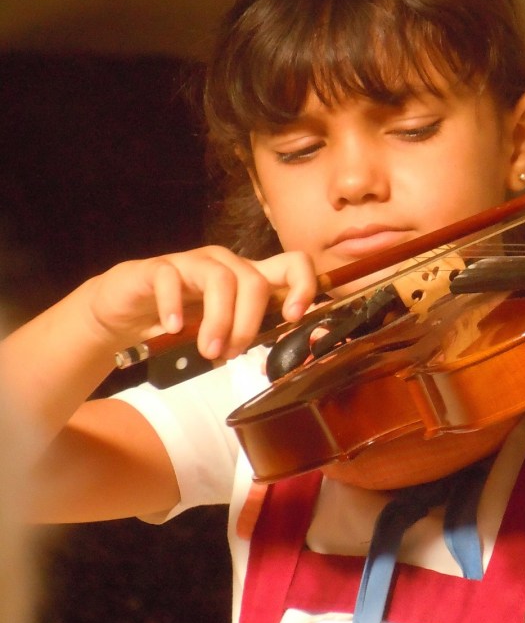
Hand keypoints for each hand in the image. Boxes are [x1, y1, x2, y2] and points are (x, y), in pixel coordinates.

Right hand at [85, 245, 317, 360]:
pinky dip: (175, 306)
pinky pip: (171, 278)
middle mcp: (225, 265)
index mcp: (248, 279)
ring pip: (220, 279)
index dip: (303, 285)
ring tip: (208, 351)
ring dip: (219, 320)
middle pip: (255, 280)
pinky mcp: (157, 268)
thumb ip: (243, 337)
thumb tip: (268, 358)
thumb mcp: (219, 333)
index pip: (292, 265)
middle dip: (249, 323)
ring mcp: (191, 263)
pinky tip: (173, 329)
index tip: (295, 318)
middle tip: (232, 354)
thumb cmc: (180, 323)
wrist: (124, 313)